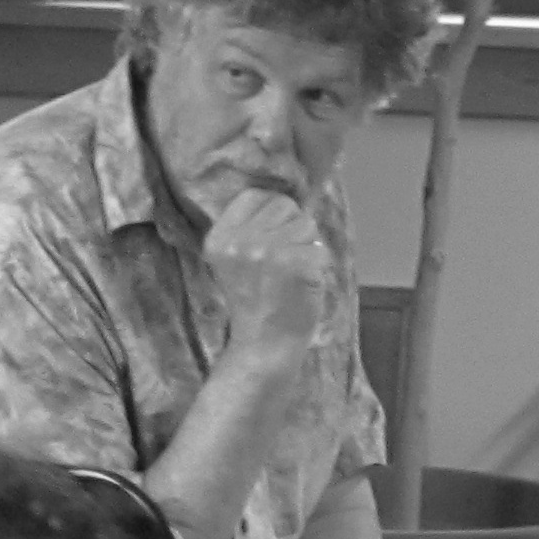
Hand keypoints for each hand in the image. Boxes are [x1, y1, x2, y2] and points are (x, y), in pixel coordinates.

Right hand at [204, 187, 332, 356]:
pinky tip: (302, 282)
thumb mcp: (234, 260)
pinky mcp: (297, 261)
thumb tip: (285, 193)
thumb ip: (248, 228)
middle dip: (289, 228)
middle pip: (284, 205)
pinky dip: (317, 263)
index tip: (267, 241)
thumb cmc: (254, 301)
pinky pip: (319, 245)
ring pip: (306, 222)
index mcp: (219, 238)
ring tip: (290, 273)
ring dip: (306, 245)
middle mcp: (240, 241)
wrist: (263, 344)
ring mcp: (268, 250)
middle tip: (278, 264)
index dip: (269, 212)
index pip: (255, 195)